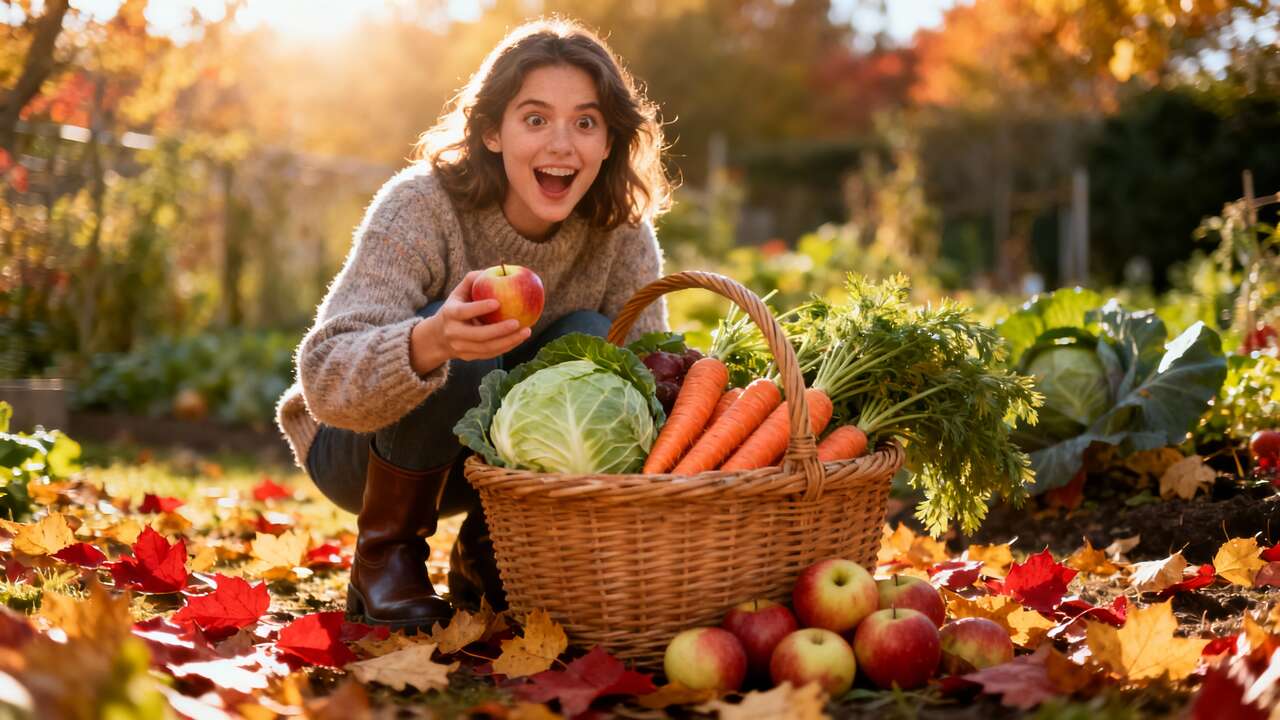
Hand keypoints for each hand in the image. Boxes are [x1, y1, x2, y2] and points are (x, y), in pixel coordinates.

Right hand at [410, 270, 530, 373]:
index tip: (498, 302)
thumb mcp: (458, 293)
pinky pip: (490, 354)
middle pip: (478, 335)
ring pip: (487, 348)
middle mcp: (454, 333)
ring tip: (526, 331)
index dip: (479, 308)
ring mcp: (461, 348)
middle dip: (499, 330)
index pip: (464, 312)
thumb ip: (472, 280)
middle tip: (518, 322)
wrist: (439, 337)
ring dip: (508, 341)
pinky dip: (507, 347)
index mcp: (450, 314)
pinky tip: (520, 338)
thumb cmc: (456, 307)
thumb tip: (493, 269)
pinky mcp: (469, 357)